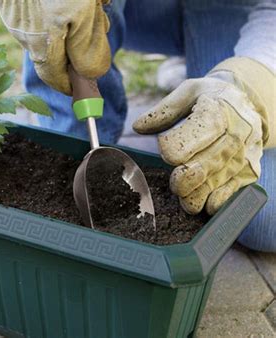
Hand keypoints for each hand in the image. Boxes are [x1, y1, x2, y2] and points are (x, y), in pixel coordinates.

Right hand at [0, 0, 110, 94]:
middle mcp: (22, 32)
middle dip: (77, 44)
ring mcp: (14, 15)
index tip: (79, 88)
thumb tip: (89, 74)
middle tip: (98, 23)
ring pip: (47, 30)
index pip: (52, 76)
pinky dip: (57, 8)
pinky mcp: (11, 1)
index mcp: (40, 41)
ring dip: (71, 21)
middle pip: (52, 52)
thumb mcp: (84, 14)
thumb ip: (87, 49)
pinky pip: (36, 14)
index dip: (67, 84)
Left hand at [133, 57, 274, 214]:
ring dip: (195, 195)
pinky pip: (233, 193)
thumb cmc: (211, 97)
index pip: (191, 138)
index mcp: (217, 112)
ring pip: (215, 183)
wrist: (248, 103)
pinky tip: (204, 204)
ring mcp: (244, 155)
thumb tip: (138, 127)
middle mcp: (235, 135)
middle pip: (202, 167)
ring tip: (183, 195)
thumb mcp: (189, 92)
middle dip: (182, 179)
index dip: (171, 147)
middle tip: (174, 181)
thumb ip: (164, 110)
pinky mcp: (251, 171)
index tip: (165, 148)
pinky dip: (216, 202)